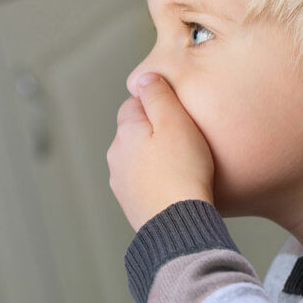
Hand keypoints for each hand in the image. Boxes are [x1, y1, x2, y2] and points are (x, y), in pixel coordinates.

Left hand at [107, 73, 214, 229]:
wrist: (178, 224)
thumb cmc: (183, 171)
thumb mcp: (175, 121)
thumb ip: (158, 95)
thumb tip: (143, 78)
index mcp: (125, 131)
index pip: (134, 104)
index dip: (158, 106)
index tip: (179, 116)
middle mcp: (116, 156)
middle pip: (136, 133)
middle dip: (156, 133)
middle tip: (186, 142)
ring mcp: (120, 183)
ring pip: (139, 159)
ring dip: (156, 159)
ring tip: (185, 167)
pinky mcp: (131, 204)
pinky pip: (144, 183)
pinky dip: (157, 181)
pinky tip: (177, 188)